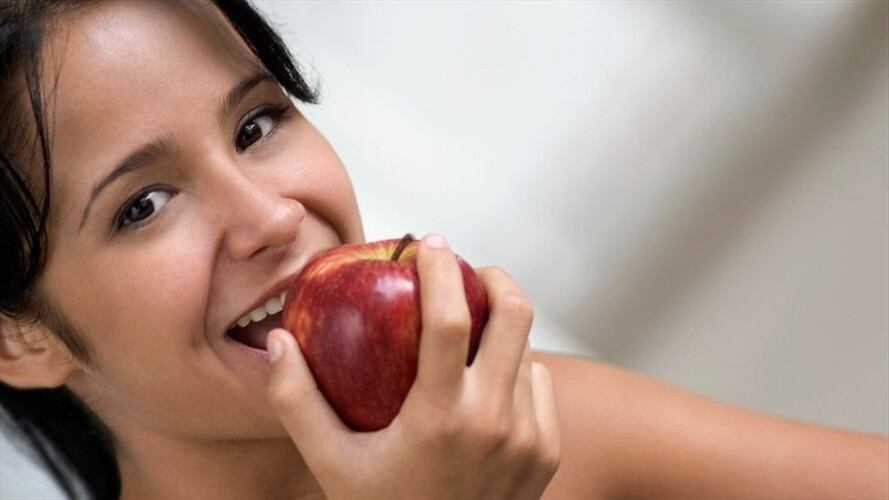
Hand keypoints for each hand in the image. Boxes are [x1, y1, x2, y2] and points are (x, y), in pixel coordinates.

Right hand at [266, 233, 560, 499]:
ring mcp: (529, 438)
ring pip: (528, 351)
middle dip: (495, 279)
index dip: (441, 270)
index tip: (430, 245)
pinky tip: (487, 383)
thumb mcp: (331, 463)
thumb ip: (297, 402)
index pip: (450, 321)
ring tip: (471, 330)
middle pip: (516, 316)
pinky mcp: (547, 452)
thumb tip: (278, 343)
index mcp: (441, 418)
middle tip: (469, 273)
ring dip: (503, 328)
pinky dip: (518, 371)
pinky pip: (539, 386)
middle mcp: (495, 423)